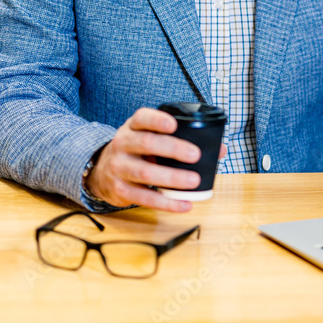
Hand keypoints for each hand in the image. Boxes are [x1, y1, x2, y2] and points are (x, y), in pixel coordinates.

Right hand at [85, 107, 226, 212]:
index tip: (174, 124)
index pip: (142, 118)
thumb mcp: (150, 138)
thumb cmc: (137, 151)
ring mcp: (120, 168)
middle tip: (195, 155)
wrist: (101, 171)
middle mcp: (123, 144)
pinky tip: (185, 204)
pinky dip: (167, 203)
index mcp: (133, 127)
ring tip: (194, 181)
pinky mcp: (121, 190)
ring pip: (145, 172)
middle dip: (172, 149)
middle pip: (147, 144)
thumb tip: (220, 149)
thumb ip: (180, 139)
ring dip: (172, 178)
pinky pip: (145, 198)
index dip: (157, 120)